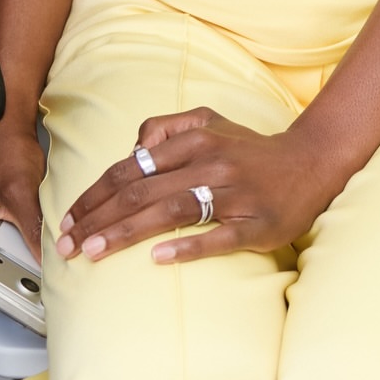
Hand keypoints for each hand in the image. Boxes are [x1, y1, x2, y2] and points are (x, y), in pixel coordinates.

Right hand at [0, 120, 45, 266]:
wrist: (7, 128)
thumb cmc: (4, 153)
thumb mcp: (21, 196)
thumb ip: (33, 231)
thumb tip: (48, 261)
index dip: (20, 279)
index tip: (44, 282)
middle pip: (3, 269)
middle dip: (29, 262)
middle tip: (52, 256)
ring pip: (14, 254)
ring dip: (33, 247)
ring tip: (49, 235)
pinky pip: (18, 239)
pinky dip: (32, 235)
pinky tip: (45, 226)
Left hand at [55, 107, 335, 265]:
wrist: (311, 163)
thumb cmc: (252, 149)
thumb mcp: (210, 121)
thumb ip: (167, 127)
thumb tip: (133, 148)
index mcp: (196, 139)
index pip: (131, 168)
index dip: (94, 195)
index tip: (68, 221)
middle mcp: (212, 162)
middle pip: (141, 191)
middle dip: (97, 219)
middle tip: (67, 246)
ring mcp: (235, 194)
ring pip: (171, 211)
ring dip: (126, 232)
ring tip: (93, 252)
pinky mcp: (256, 224)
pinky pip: (217, 237)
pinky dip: (187, 246)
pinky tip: (158, 258)